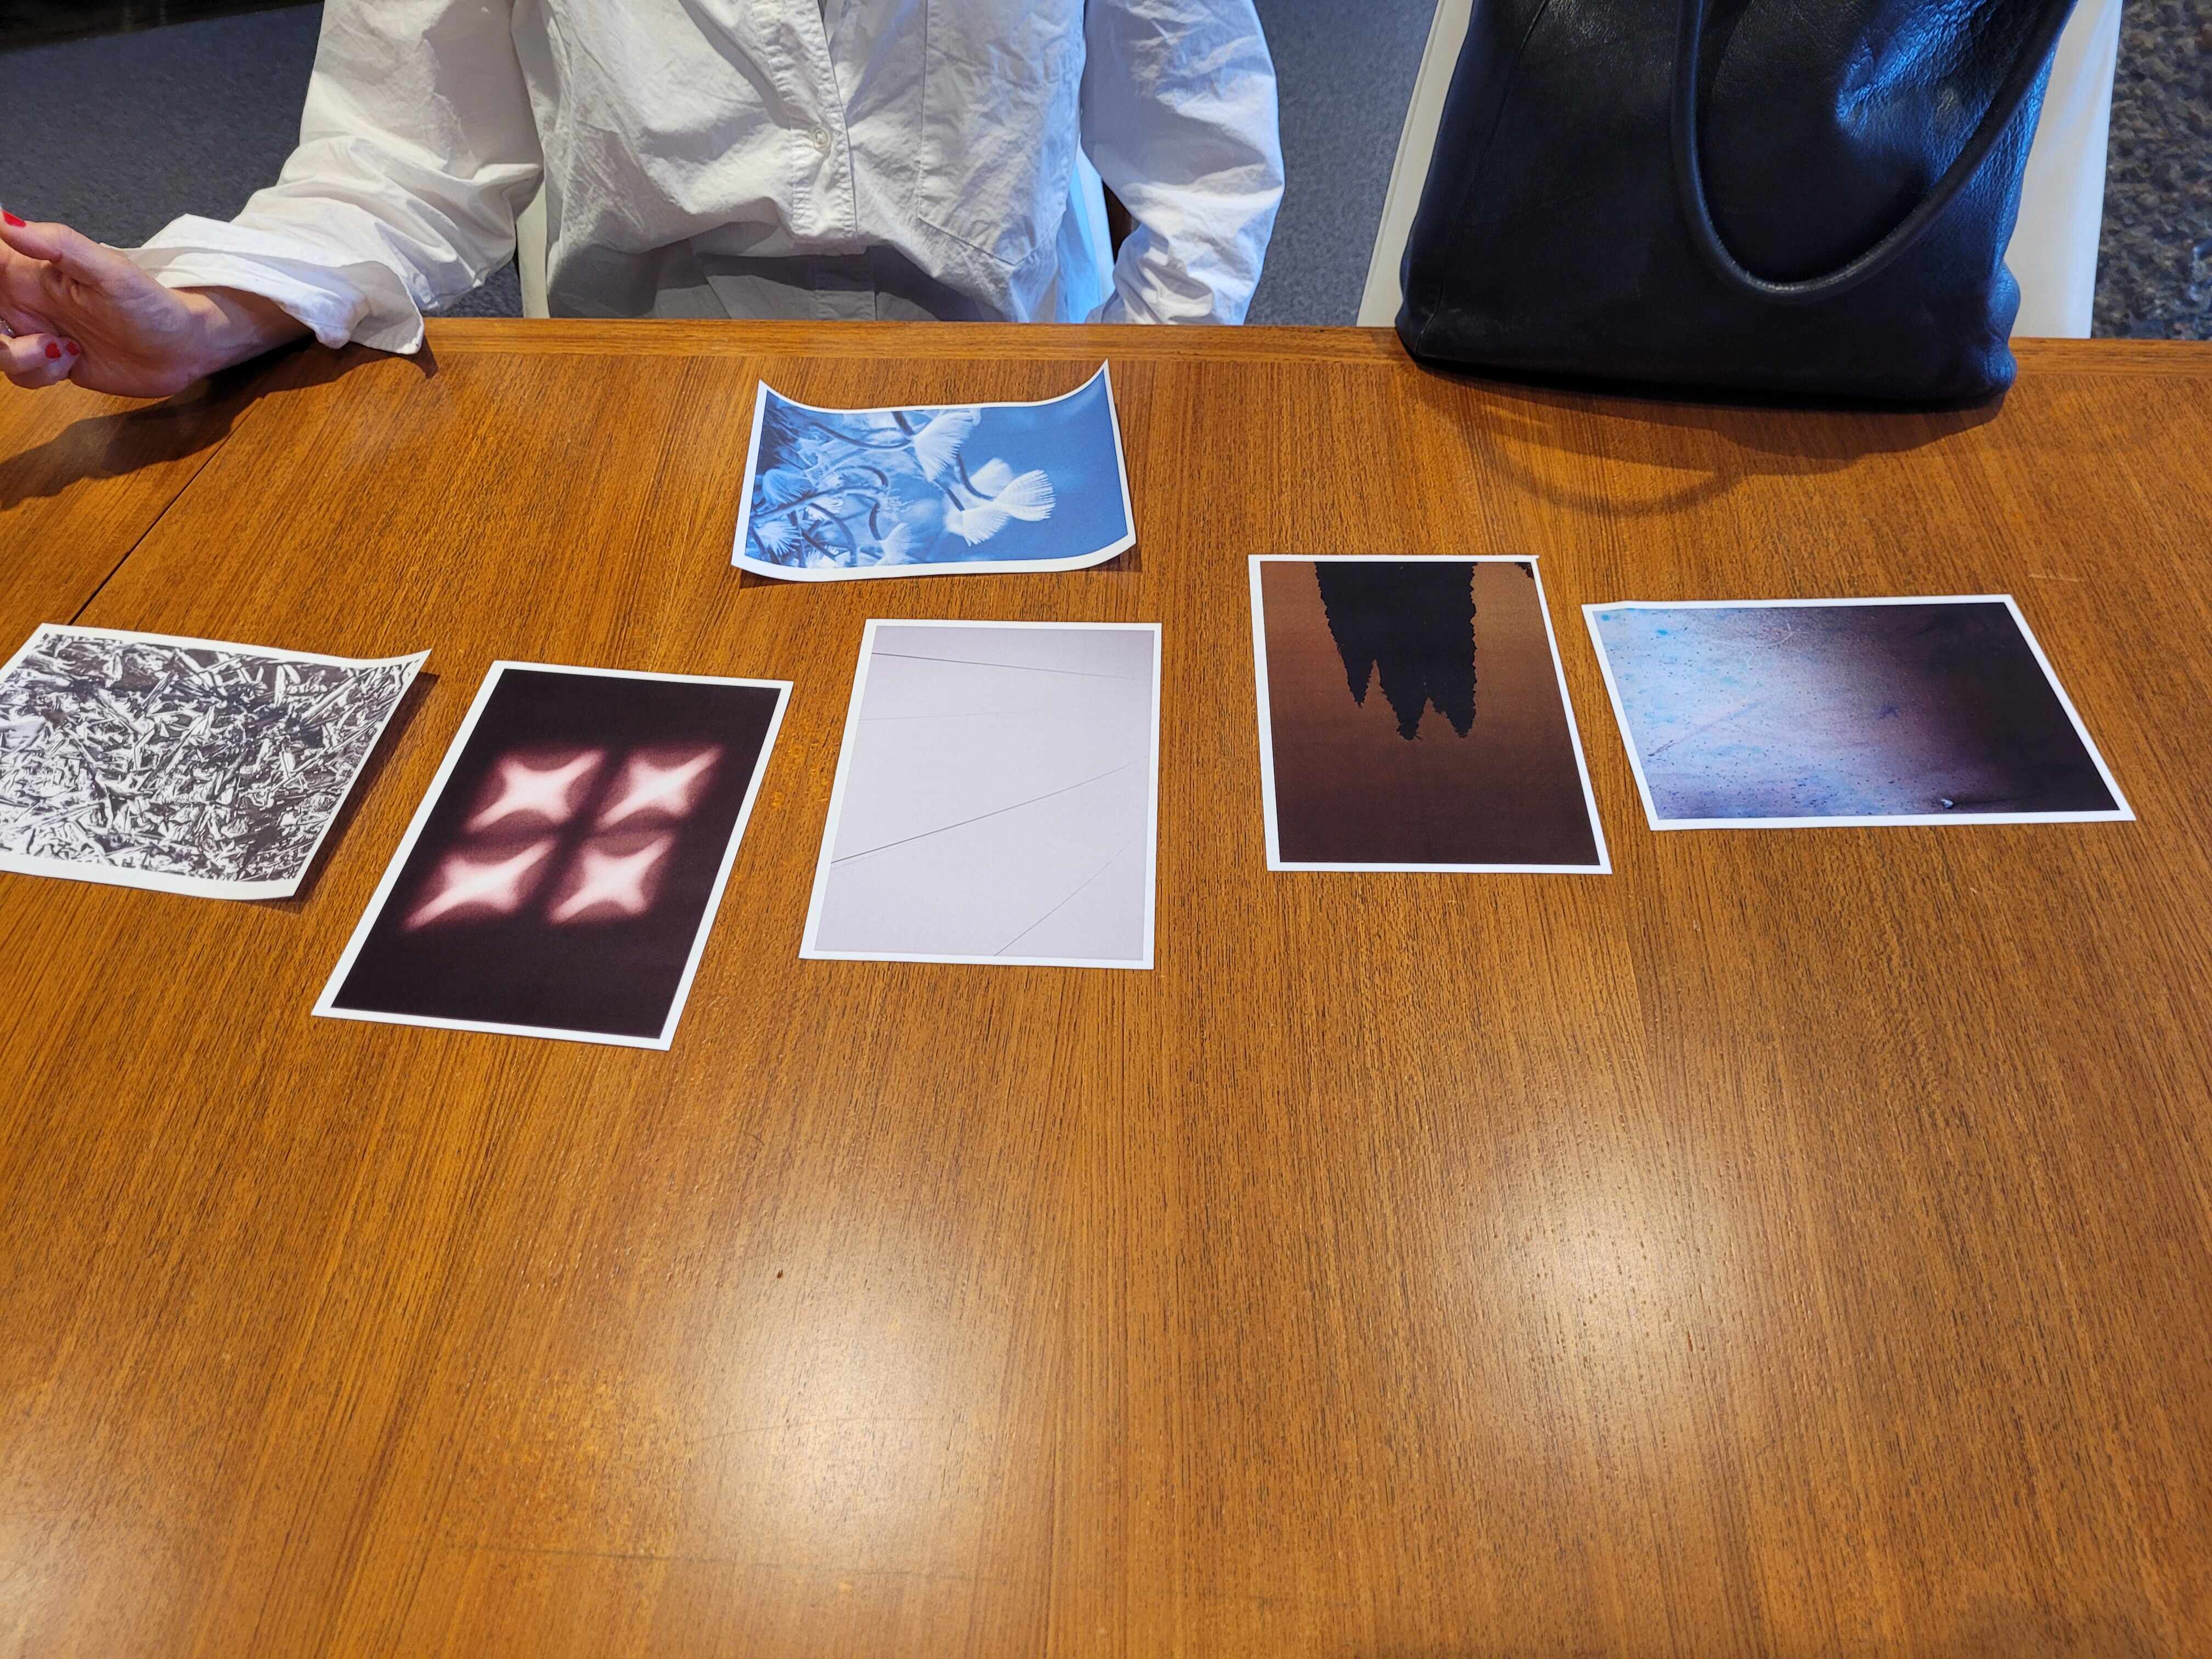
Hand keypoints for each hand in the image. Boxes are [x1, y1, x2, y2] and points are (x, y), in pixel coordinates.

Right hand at [1, 211, 305, 398]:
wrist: (185, 349)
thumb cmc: (153, 302)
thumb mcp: (108, 270)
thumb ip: (58, 244)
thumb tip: (6, 221)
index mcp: (32, 269)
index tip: (2, 287)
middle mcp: (27, 300)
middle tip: (31, 331)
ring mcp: (38, 332)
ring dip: (17, 354)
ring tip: (61, 347)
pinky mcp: (53, 364)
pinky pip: (21, 373)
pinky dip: (39, 373)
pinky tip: (73, 359)